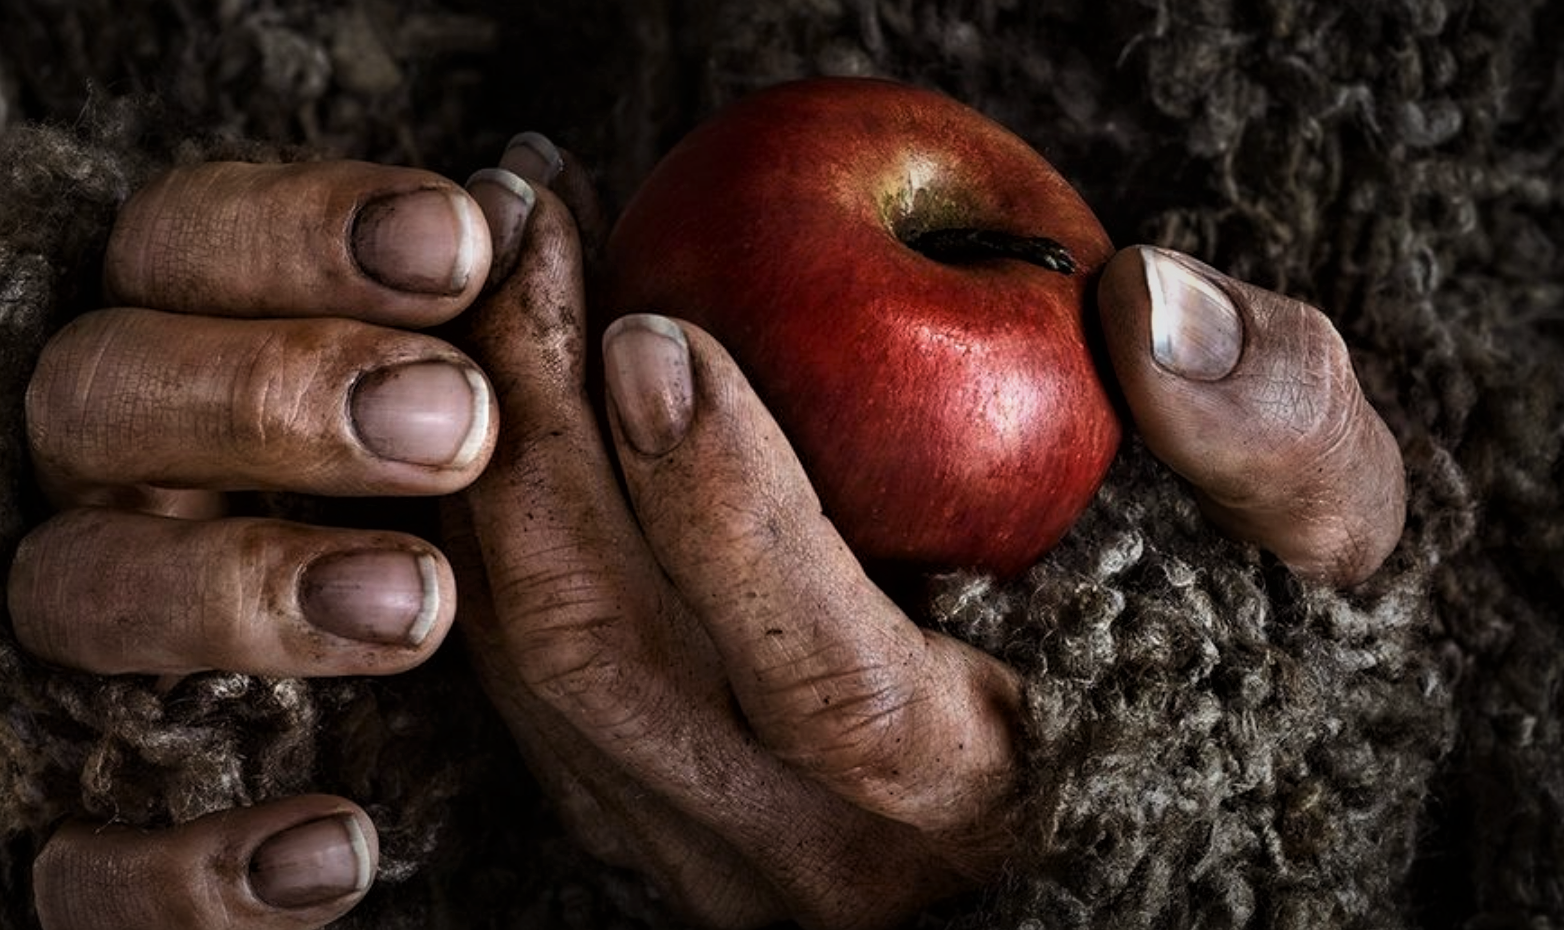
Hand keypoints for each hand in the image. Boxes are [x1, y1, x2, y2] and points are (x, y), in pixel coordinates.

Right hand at [8, 150, 543, 928]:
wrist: (406, 754)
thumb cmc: (450, 528)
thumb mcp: (487, 429)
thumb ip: (501, 335)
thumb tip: (548, 207)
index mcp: (196, 353)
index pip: (181, 241)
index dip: (303, 229)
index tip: (468, 240)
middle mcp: (119, 486)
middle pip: (96, 391)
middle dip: (272, 390)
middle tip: (454, 420)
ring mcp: (93, 651)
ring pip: (70, 594)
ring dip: (237, 590)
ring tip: (420, 604)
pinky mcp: (103, 819)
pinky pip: (78, 861)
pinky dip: (186, 867)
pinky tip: (338, 847)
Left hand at [452, 150, 1405, 926]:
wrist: (1128, 770)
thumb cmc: (1221, 645)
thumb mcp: (1306, 543)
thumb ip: (1273, 436)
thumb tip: (1152, 308)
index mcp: (983, 794)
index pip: (827, 678)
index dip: (727, 510)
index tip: (657, 327)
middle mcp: (815, 853)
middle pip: (612, 661)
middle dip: (539, 427)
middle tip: (527, 227)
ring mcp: (703, 844)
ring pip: (533, 665)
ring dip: (489, 446)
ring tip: (500, 264)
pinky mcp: (641, 808)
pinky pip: (518, 665)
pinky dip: (493, 506)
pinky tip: (513, 371)